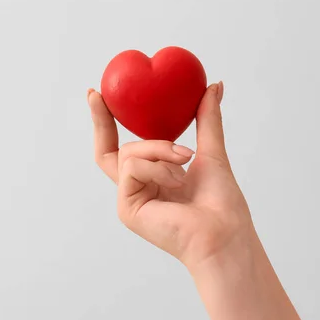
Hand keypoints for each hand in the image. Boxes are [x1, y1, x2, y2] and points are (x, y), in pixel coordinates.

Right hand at [87, 82, 254, 270]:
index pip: (125, 148)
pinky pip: (132, 168)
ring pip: (129, 153)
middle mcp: (137, 188)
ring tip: (186, 161)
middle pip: (108, 151)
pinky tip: (178, 180)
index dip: (110, 123)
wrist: (224, 233)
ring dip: (160, 149)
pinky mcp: (127, 208)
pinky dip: (158, 167)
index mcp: (153, 178)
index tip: (102, 95)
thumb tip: (215, 86)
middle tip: (95, 94)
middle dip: (100, 121)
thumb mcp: (211, 151)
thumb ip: (207, 119)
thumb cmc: (221, 203)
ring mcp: (130, 199)